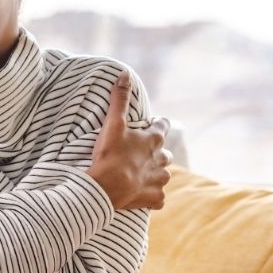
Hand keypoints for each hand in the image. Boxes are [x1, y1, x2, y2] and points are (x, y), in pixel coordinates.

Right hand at [87, 71, 172, 209]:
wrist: (107, 187)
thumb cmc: (110, 154)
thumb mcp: (113, 123)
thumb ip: (119, 99)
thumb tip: (125, 74)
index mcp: (153, 140)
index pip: (163, 126)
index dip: (157, 124)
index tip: (150, 125)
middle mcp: (161, 159)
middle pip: (165, 153)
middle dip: (156, 152)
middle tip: (140, 153)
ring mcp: (159, 180)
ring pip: (163, 175)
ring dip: (155, 174)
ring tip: (140, 175)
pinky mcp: (154, 198)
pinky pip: (158, 198)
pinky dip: (152, 197)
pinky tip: (143, 196)